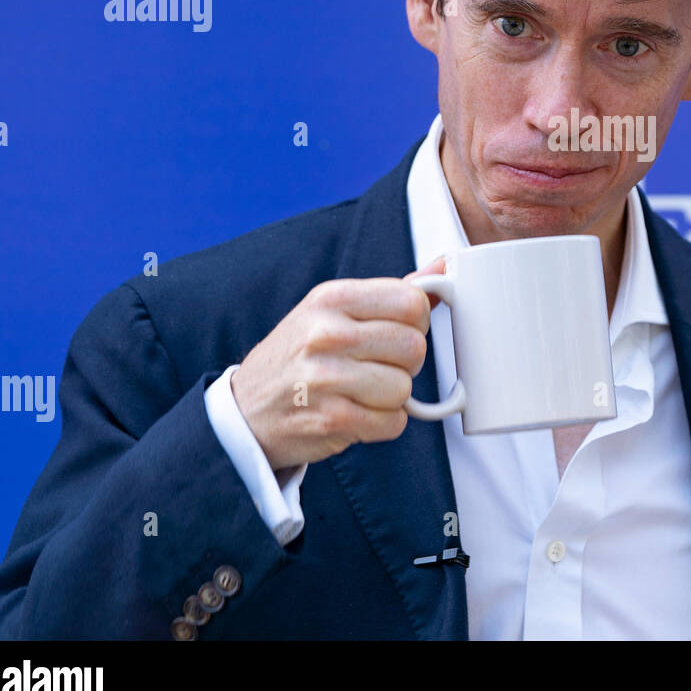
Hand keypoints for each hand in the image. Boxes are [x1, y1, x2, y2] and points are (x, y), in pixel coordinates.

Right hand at [229, 256, 445, 470]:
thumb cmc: (300, 356)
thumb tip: (444, 267)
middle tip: (376, 365)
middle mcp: (326, 333)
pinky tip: (357, 412)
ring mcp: (326, 378)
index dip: (416, 320)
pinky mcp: (332, 420)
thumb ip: (392, 292)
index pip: (412, 302)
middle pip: (414, 346)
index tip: (397, 329)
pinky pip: (392, 422)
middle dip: (404, 362)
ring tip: (361, 390)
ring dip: (392, 396)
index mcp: (331, 298)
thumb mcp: (334, 311)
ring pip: (405, 387)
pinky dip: (383, 423)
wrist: (246, 411)